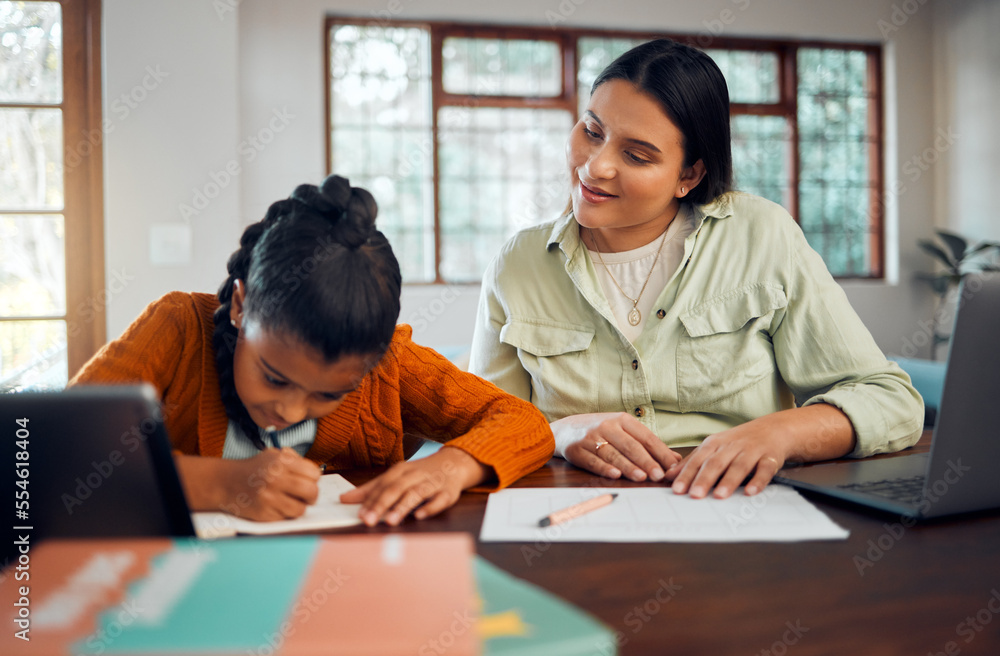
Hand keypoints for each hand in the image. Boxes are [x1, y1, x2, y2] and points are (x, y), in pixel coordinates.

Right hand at [175, 448, 320, 520]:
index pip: (314, 473)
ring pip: (300, 509)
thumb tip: (315, 473)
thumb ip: (294, 460)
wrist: (226, 482)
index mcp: (281, 462)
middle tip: (306, 495)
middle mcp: (276, 479)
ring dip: (298, 507)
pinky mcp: (263, 513)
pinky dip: (284, 514)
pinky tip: (276, 506)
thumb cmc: (253, 469)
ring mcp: (269, 497)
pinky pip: (285, 518)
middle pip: (311, 492)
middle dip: (312, 495)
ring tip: (290, 501)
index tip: (308, 480)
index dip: (313, 478)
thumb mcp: (273, 455)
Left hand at [339, 446, 488, 525]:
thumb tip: (344, 498)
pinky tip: (419, 515)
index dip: (371, 500)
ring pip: (416, 493)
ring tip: (390, 521)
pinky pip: (439, 500)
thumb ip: (371, 489)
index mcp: (401, 470)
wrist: (454, 463)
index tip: (360, 514)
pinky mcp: (448, 492)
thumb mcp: (395, 476)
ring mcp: (432, 483)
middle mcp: (416, 475)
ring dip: (403, 506)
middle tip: (369, 520)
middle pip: (397, 488)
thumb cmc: (419, 473)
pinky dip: (429, 507)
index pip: (383, 484)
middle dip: (382, 504)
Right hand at [553, 412, 681, 481]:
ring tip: (642, 477)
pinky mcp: (578, 450)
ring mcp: (591, 438)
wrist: (564, 429)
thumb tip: (675, 460)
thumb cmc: (600, 431)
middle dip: (646, 461)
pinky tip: (615, 475)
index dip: (660, 452)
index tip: (672, 467)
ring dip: (628, 466)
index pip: (645, 437)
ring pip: (613, 454)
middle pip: (630, 446)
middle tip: (659, 475)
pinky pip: (593, 461)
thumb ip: (647, 444)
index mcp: (622, 420)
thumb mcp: (623, 431)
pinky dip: (604, 468)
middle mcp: (607, 426)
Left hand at [664, 405, 854, 498]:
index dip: (687, 474)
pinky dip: (758, 481)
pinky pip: (764, 470)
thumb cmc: (739, 442)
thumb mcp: (714, 447)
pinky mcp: (770, 458)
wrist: (774, 429)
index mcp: (715, 443)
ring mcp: (752, 451)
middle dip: (704, 479)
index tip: (677, 490)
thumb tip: (668, 476)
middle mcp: (732, 446)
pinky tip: (751, 492)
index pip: (698, 460)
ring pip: (739, 466)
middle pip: (716, 463)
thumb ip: (693, 461)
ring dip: (729, 481)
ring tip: (719, 496)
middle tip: (694, 495)